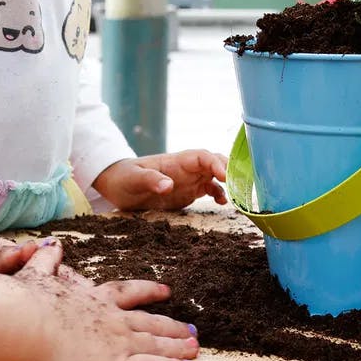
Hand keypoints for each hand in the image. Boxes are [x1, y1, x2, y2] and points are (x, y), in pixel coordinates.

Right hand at [9, 244, 197, 360]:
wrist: (25, 321)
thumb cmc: (26, 299)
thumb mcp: (38, 273)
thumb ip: (48, 260)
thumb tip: (52, 244)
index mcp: (95, 299)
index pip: (128, 293)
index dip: (149, 291)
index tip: (166, 290)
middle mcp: (113, 319)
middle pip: (149, 322)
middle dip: (171, 325)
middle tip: (191, 328)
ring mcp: (118, 342)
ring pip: (157, 344)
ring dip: (178, 347)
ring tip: (196, 347)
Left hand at [93, 150, 228, 211]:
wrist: (118, 186)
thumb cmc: (124, 177)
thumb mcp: (133, 179)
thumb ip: (150, 180)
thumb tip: (168, 186)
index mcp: (176, 161)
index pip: (202, 156)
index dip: (216, 163)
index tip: (226, 176)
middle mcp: (187, 168)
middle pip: (215, 163)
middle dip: (230, 171)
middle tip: (242, 185)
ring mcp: (189, 180)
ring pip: (216, 176)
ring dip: (229, 182)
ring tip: (239, 195)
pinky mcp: (189, 192)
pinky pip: (210, 189)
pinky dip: (220, 194)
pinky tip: (223, 203)